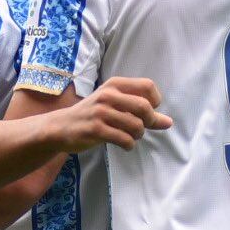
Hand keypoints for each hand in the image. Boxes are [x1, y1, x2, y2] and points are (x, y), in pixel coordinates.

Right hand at [51, 77, 173, 151]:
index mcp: (114, 84)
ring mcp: (101, 112)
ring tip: (130, 136)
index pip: (148, 86)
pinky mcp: (96, 130)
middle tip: (142, 128)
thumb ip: (141, 112)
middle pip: (144, 106)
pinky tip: (124, 144)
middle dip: (149, 121)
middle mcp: (108, 95)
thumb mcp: (115, 106)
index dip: (155, 101)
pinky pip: (125, 139)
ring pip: (136, 125)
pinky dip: (129, 145)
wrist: (61, 127)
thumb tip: (168, 122)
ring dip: (138, 135)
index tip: (148, 111)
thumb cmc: (93, 115)